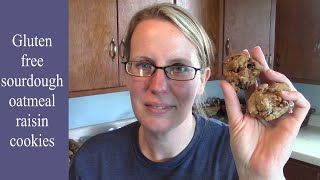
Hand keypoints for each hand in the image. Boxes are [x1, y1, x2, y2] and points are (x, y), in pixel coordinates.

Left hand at [220, 46, 310, 179]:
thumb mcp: (235, 121)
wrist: (253, 166)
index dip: (250, 70)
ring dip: (278, 78)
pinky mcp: (293, 122)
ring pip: (286, 89)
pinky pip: (300, 105)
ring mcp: (282, 113)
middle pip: (269, 82)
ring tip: (267, 70)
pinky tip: (283, 92)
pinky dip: (295, 96)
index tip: (244, 56)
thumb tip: (224, 81)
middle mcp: (269, 107)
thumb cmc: (243, 147)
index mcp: (256, 106)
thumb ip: (231, 101)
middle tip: (257, 52)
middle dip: (264, 66)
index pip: (254, 84)